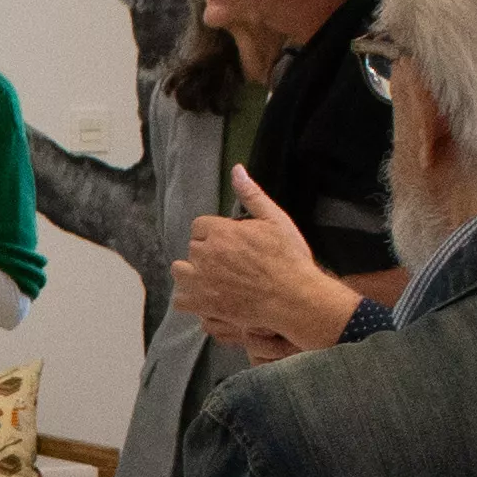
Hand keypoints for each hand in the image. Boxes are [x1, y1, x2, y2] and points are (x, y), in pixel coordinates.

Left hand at [173, 169, 359, 358]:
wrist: (296, 298)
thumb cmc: (289, 258)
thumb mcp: (275, 219)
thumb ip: (251, 194)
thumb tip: (237, 169)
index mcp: (220, 232)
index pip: (199, 226)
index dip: (215, 234)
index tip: (231, 244)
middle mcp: (206, 256)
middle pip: (191, 249)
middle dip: (206, 254)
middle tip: (230, 264)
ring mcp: (202, 283)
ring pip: (180, 273)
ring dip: (193, 275)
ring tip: (215, 280)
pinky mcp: (205, 307)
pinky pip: (181, 301)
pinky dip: (191, 300)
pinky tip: (208, 298)